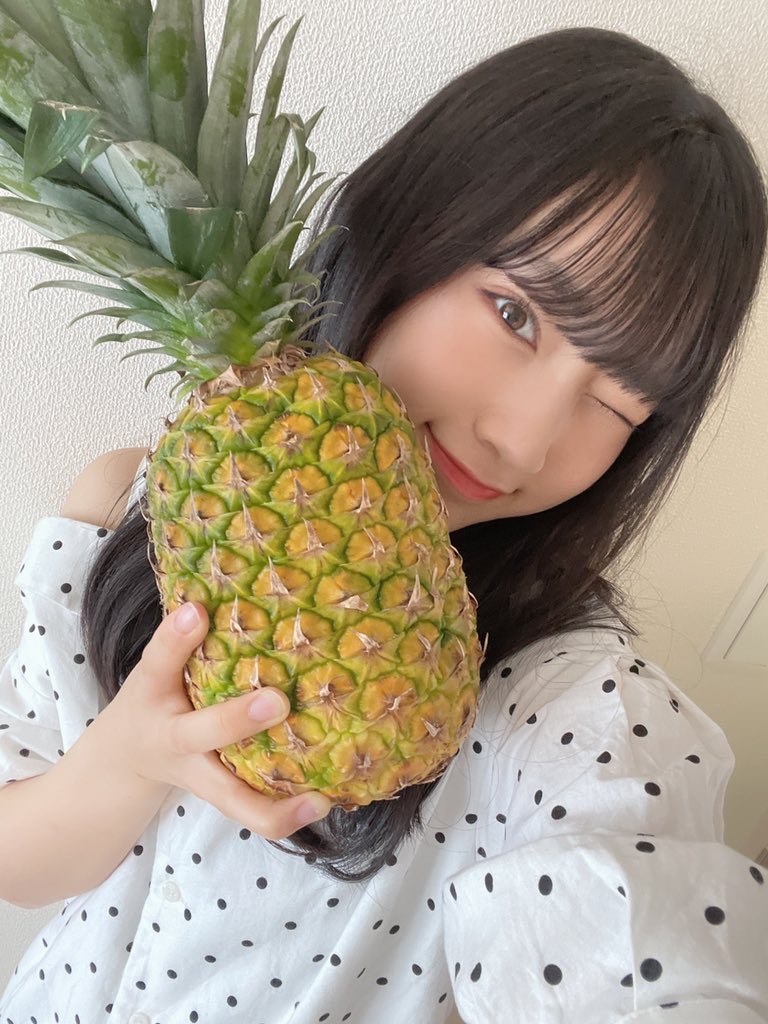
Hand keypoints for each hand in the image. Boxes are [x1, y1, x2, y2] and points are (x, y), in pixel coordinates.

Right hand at [100, 601, 331, 839]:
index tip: (195, 611)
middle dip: (235, 720)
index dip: (175, 638)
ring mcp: (200, 775)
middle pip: (200, 736)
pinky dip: (289, 812)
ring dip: (276, 807)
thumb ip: (180, 643)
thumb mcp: (155, 671)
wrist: (126, 763)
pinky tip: (328, 799)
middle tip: (277, 701)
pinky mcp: (224, 796)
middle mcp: (176, 740)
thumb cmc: (153, 704)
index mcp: (153, 696)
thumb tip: (205, 603)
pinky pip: (254, 811)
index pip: (159, 661)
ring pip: (233, 801)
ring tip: (320, 799)